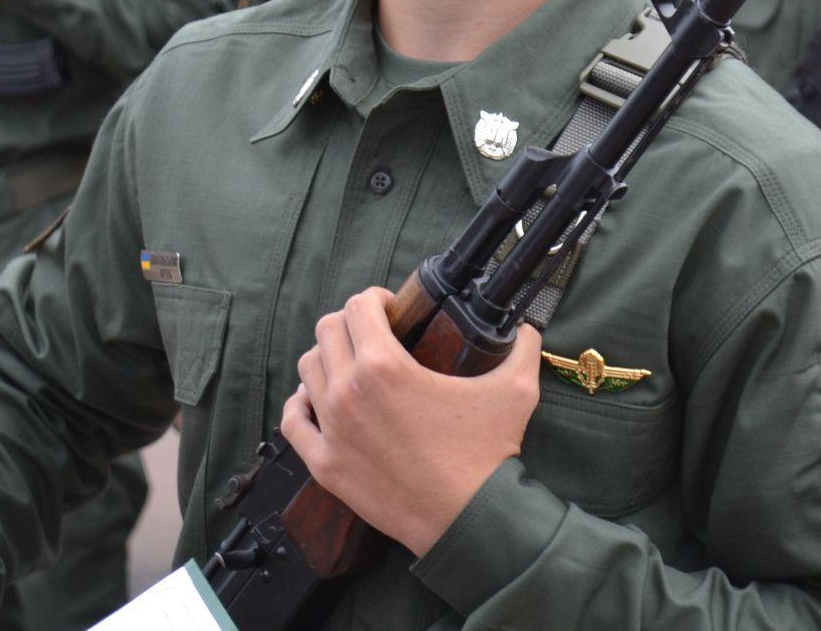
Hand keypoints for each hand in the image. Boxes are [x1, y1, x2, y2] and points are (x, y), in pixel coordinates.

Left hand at [281, 287, 541, 557]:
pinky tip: (318, 400)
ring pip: (308, 369)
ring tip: (351, 365)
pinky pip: (293, 421)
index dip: (375, 300)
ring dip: (327, 358)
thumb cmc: (488, 454)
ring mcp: (331, 429)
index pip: (358, 307)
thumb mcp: (515, 390)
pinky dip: (301, 403)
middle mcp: (348, 391)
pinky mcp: (325, 465)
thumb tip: (528, 329)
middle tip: (374, 334)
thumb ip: (522, 348)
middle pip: (327, 331)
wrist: (469, 520)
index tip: (392, 310)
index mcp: (385, 365)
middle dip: (351, 323)